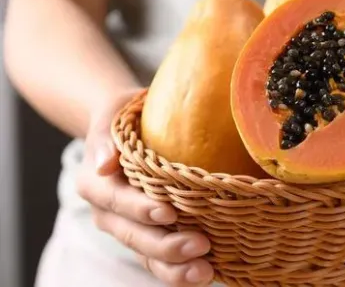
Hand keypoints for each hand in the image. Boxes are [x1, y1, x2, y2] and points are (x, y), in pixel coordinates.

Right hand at [75, 88, 213, 286]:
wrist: (125, 129)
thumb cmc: (123, 117)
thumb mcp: (111, 114)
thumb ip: (105, 138)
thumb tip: (104, 163)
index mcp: (95, 185)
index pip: (117, 201)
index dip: (141, 210)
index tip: (169, 213)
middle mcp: (108, 213)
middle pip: (134, 236)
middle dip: (166, 246)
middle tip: (201, 246)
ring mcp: (128, 228)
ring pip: (147, 256)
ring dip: (175, 268)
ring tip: (205, 273)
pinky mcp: (148, 236)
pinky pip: (160, 259)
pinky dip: (180, 269)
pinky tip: (208, 273)